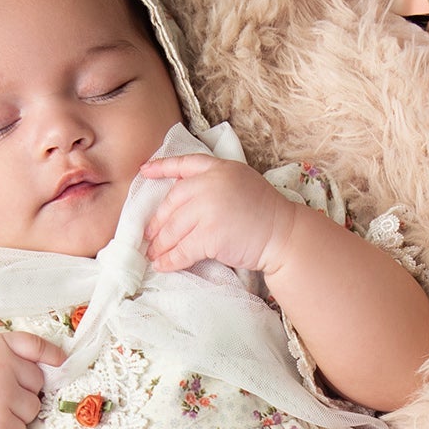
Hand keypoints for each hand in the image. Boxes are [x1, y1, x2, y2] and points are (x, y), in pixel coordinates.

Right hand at [0, 330, 65, 428]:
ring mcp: (1, 394)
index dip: (51, 357)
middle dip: (23, 391)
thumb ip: (11, 350)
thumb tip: (54, 362)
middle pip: (38, 384)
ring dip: (17, 413)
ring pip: (33, 409)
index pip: (35, 346)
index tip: (61, 364)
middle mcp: (2, 366)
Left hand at [140, 155, 300, 276]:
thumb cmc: (265, 213)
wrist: (284, 234)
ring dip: (160, 245)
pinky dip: (171, 260)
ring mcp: (209, 209)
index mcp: (220, 169)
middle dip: (157, 222)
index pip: (185, 163)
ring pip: (174, 229)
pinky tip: (163, 265)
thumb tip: (182, 205)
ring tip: (152, 254)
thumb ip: (214, 185)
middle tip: (148, 236)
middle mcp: (211, 184)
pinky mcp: (210, 235)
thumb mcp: (241, 184)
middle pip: (172, 203)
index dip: (162, 167)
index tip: (144, 171)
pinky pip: (183, 250)